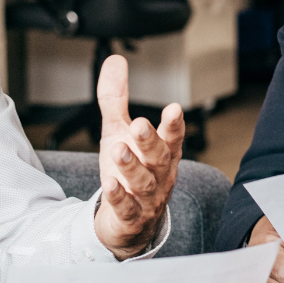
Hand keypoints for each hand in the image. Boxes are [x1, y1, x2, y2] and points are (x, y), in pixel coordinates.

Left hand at [93, 55, 184, 257]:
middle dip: (151, 141)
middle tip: (141, 125)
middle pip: (160, 158)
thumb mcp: (118, 131)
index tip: (173, 108)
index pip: (171, 137)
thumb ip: (116, 99)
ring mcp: (146, 198)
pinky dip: (119, 196)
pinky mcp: (130, 217)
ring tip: (119, 150)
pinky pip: (127, 207)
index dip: (173, 124)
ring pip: (144, 183)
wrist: (128, 222)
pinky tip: (110, 183)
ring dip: (132, 167)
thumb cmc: (127, 172)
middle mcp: (158, 175)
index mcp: (161, 152)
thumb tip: (115, 60)